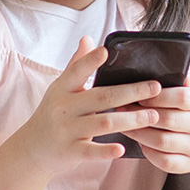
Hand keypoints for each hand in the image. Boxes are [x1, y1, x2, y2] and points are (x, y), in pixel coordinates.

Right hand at [10, 36, 161, 176]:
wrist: (33, 147)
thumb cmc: (53, 112)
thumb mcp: (60, 87)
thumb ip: (76, 64)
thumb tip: (88, 39)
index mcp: (63, 88)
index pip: (77, 71)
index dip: (91, 60)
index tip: (106, 51)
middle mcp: (64, 107)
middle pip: (101, 97)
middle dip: (130, 92)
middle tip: (155, 88)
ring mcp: (67, 130)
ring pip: (102, 123)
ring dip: (129, 120)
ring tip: (153, 116)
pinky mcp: (70, 151)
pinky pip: (91, 151)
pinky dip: (106, 150)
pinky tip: (122, 148)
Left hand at [128, 75, 189, 173]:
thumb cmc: (181, 100)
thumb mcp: (183, 84)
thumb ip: (176, 74)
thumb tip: (166, 62)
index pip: (182, 97)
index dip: (157, 96)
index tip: (138, 95)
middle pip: (169, 120)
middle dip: (141, 114)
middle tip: (121, 108)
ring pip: (163, 142)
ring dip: (139, 133)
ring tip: (124, 124)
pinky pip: (166, 162)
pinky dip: (150, 153)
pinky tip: (140, 142)